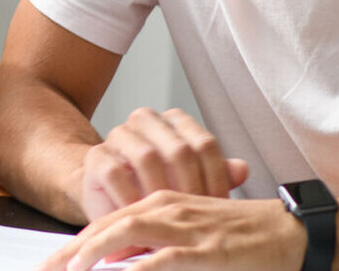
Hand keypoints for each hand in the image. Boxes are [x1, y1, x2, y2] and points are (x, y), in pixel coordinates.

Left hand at [36, 192, 303, 270]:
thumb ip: (151, 244)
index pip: (105, 222)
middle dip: (70, 251)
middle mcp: (166, 209)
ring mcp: (187, 227)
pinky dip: (142, 266)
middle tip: (45, 270)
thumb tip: (115, 263)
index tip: (48, 264)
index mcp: (159, 204)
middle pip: (106, 226)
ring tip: (72, 270)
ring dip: (94, 252)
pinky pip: (167, 256)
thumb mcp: (188, 233)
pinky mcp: (209, 249)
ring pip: (128, 233)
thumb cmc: (240, 236)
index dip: (72, 245)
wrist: (292, 232)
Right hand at [81, 108, 248, 220]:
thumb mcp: (191, 183)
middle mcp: (147, 122)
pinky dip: (130, 198)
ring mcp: (119, 136)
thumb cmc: (155, 188)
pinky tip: (141, 214)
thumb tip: (242, 169)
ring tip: (168, 217)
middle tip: (194, 216)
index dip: (215, 178)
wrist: (111, 196)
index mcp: (175, 122)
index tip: (218, 206)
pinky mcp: (96, 156)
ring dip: (160, 192)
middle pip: (178, 149)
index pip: (204, 143)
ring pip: (147, 157)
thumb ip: (217, 173)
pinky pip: (115, 173)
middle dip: (190, 188)